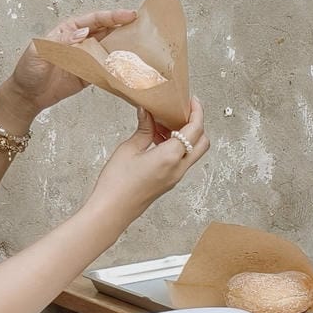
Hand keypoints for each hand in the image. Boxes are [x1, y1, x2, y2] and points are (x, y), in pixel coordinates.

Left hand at [4, 7, 138, 119]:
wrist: (26, 96)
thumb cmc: (28, 70)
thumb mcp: (39, 51)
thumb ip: (61, 41)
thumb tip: (83, 32)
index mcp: (68, 31)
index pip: (93, 20)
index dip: (112, 16)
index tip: (128, 15)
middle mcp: (80, 42)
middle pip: (106, 31)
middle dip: (123, 28)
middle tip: (142, 27)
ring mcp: (85, 58)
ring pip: (108, 49)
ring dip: (123, 47)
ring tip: (141, 46)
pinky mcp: (88, 75)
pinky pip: (105, 69)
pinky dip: (116, 68)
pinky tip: (127, 67)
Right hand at [90, 97, 208, 228]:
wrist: (111, 211)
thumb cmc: (117, 184)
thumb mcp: (129, 149)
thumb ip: (144, 129)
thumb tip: (148, 112)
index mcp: (170, 157)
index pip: (195, 130)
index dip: (197, 112)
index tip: (192, 100)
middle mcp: (178, 168)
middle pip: (202, 142)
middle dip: (197, 124)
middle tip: (183, 110)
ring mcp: (175, 177)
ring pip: (192, 152)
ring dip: (186, 135)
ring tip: (164, 123)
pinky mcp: (168, 182)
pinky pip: (181, 160)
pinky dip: (177, 146)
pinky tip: (157, 138)